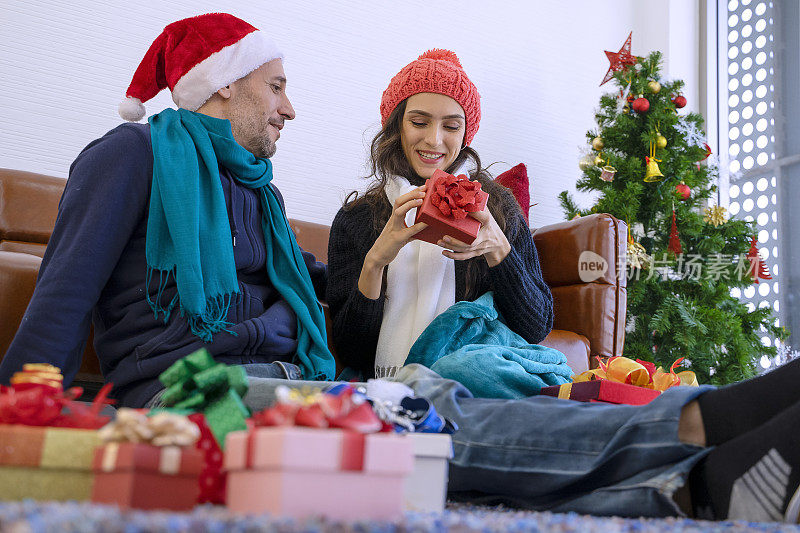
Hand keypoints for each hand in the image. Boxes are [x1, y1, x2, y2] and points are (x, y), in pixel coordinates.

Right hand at [358, 184, 427, 298]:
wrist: (377, 256)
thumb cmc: (389, 245)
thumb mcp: (401, 234)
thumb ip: (412, 229)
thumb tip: (425, 227)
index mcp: (394, 218)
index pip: (402, 201)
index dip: (412, 193)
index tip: (423, 187)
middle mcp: (393, 220)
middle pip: (399, 201)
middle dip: (411, 194)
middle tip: (424, 190)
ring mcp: (394, 229)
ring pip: (399, 211)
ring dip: (410, 204)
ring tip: (421, 200)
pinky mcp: (397, 239)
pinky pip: (409, 230)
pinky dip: (418, 226)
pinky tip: (427, 223)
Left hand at [438, 207, 510, 266]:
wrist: (498, 244)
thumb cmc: (489, 226)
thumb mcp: (486, 213)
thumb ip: (479, 201)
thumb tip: (473, 182)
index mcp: (488, 223)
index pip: (484, 218)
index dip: (476, 213)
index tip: (465, 207)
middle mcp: (484, 237)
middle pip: (471, 242)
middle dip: (457, 241)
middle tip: (444, 236)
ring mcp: (479, 247)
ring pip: (465, 250)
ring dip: (452, 247)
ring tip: (440, 242)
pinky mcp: (475, 253)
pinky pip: (464, 257)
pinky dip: (453, 256)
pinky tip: (444, 252)